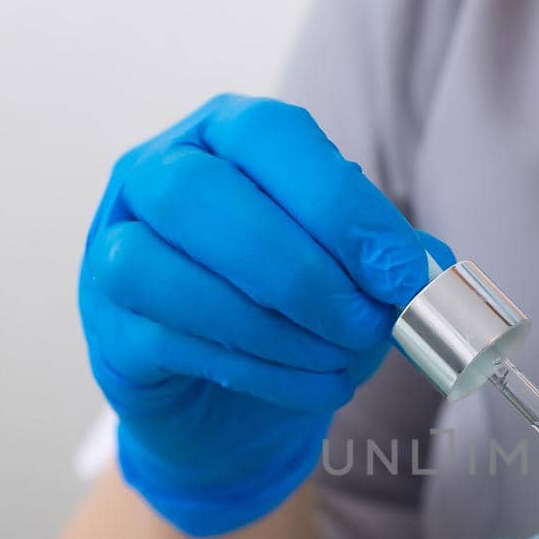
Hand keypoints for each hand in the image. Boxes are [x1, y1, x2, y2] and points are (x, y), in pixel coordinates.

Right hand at [79, 94, 451, 535]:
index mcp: (222, 134)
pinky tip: (311, 386)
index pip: (270, 135)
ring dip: (276, 326)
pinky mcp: (110, 332)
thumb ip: (384, 258)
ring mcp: (112, 251)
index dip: (340, 203)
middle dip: (304, 270)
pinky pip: (171, 341)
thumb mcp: (349, 270)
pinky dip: (258, 370)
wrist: (232, 404)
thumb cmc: (293, 312)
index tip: (402, 272)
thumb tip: (428, 267)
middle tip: (366, 323)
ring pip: (171, 270)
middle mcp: (151, 175)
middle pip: (203, 194)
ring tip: (340, 361)